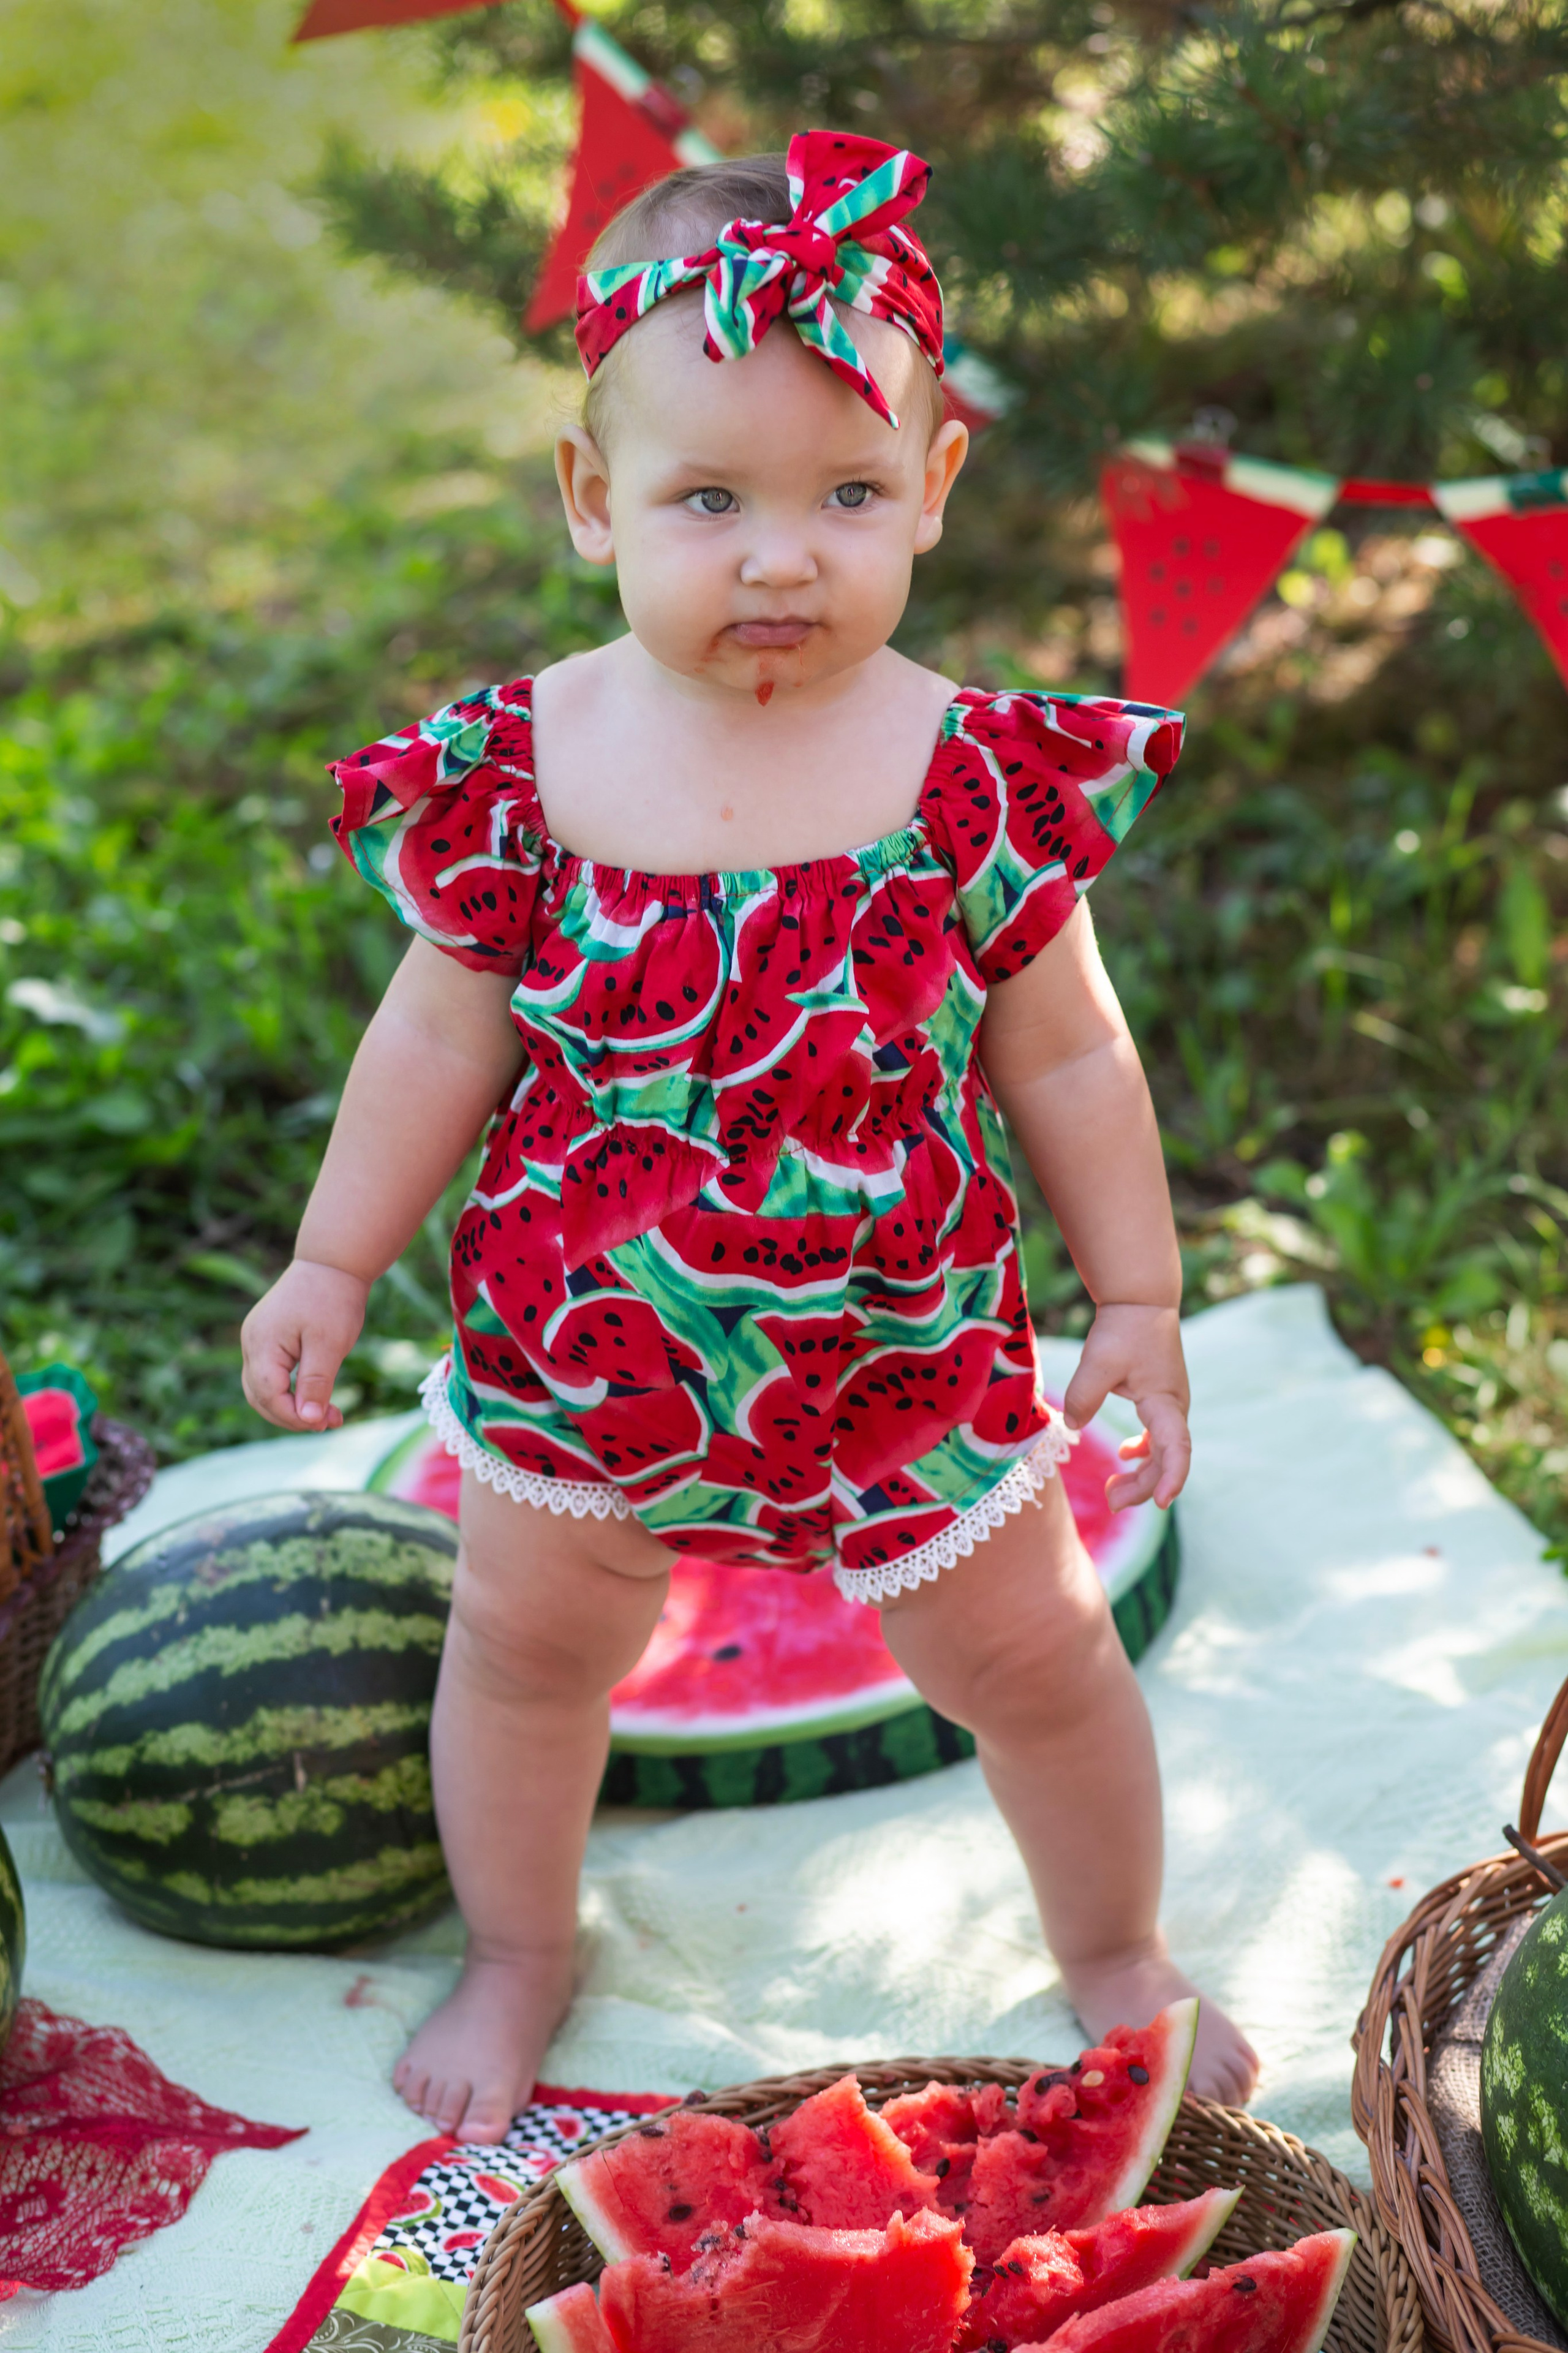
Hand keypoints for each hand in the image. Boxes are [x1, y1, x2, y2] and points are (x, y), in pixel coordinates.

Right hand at [241, 1259, 368, 1431]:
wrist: (333, 1262)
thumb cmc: (333, 1299)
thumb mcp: (329, 1345)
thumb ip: (316, 1383)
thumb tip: (309, 1420)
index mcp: (262, 1344)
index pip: (268, 1395)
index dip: (293, 1416)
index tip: (324, 1424)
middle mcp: (251, 1343)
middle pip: (260, 1396)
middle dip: (292, 1416)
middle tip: (329, 1423)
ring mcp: (257, 1339)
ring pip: (264, 1388)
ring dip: (292, 1406)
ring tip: (328, 1415)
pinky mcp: (268, 1338)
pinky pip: (272, 1373)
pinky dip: (291, 1389)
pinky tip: (318, 1395)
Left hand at [1062, 1302, 1190, 1512]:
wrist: (1140, 1301)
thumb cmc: (1123, 1329)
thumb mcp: (1098, 1361)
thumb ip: (1084, 1396)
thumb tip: (1074, 1426)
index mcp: (1165, 1402)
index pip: (1176, 1449)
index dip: (1171, 1478)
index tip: (1161, 1504)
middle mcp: (1174, 1409)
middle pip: (1165, 1460)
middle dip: (1141, 1487)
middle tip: (1109, 1501)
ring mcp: (1169, 1406)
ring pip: (1161, 1452)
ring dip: (1141, 1474)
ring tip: (1112, 1490)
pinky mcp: (1159, 1400)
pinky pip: (1157, 1437)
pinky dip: (1142, 1452)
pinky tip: (1124, 1455)